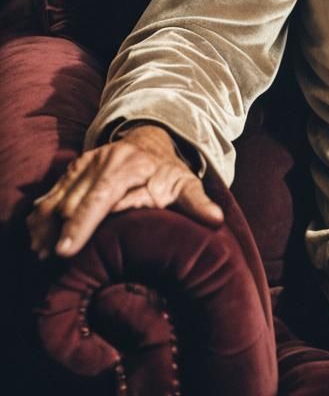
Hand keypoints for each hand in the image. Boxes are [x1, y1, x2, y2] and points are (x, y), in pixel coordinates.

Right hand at [27, 124, 222, 259]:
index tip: (67, 250)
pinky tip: (37, 241)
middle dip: (60, 232)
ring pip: (56, 199)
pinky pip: (48, 196)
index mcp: (130, 166)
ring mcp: (84, 164)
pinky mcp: (71, 170)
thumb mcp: (186, 184)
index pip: (101, 196)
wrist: (149, 141)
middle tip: (52, 262)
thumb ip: (198, 203)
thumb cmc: (166, 171)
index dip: (83, 223)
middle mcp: (103, 161)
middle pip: (73, 201)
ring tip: (42, 257)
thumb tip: (216, 221)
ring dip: (45, 229)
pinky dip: (39, 219)